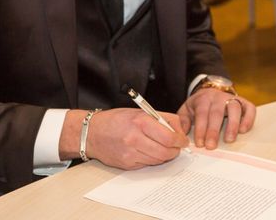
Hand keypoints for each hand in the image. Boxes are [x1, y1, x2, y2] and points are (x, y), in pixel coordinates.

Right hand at [60, 108, 188, 169]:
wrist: (92, 133)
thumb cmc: (117, 120)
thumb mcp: (140, 112)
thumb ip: (161, 119)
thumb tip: (179, 129)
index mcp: (140, 121)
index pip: (169, 136)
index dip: (180, 140)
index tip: (183, 139)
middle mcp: (135, 138)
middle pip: (166, 151)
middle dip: (175, 150)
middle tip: (177, 146)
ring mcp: (130, 153)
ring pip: (158, 160)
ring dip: (165, 155)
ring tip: (163, 148)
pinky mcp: (127, 164)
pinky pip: (147, 164)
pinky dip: (152, 159)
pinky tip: (148, 151)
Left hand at [177, 89, 255, 148]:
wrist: (211, 90)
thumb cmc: (199, 104)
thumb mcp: (187, 109)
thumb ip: (183, 120)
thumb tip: (183, 132)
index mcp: (203, 99)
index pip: (202, 114)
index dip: (201, 129)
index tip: (200, 143)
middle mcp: (218, 97)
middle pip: (217, 113)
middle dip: (214, 130)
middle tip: (211, 146)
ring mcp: (232, 98)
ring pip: (234, 108)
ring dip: (232, 124)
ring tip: (229, 139)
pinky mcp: (244, 102)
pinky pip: (249, 108)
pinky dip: (248, 118)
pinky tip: (243, 130)